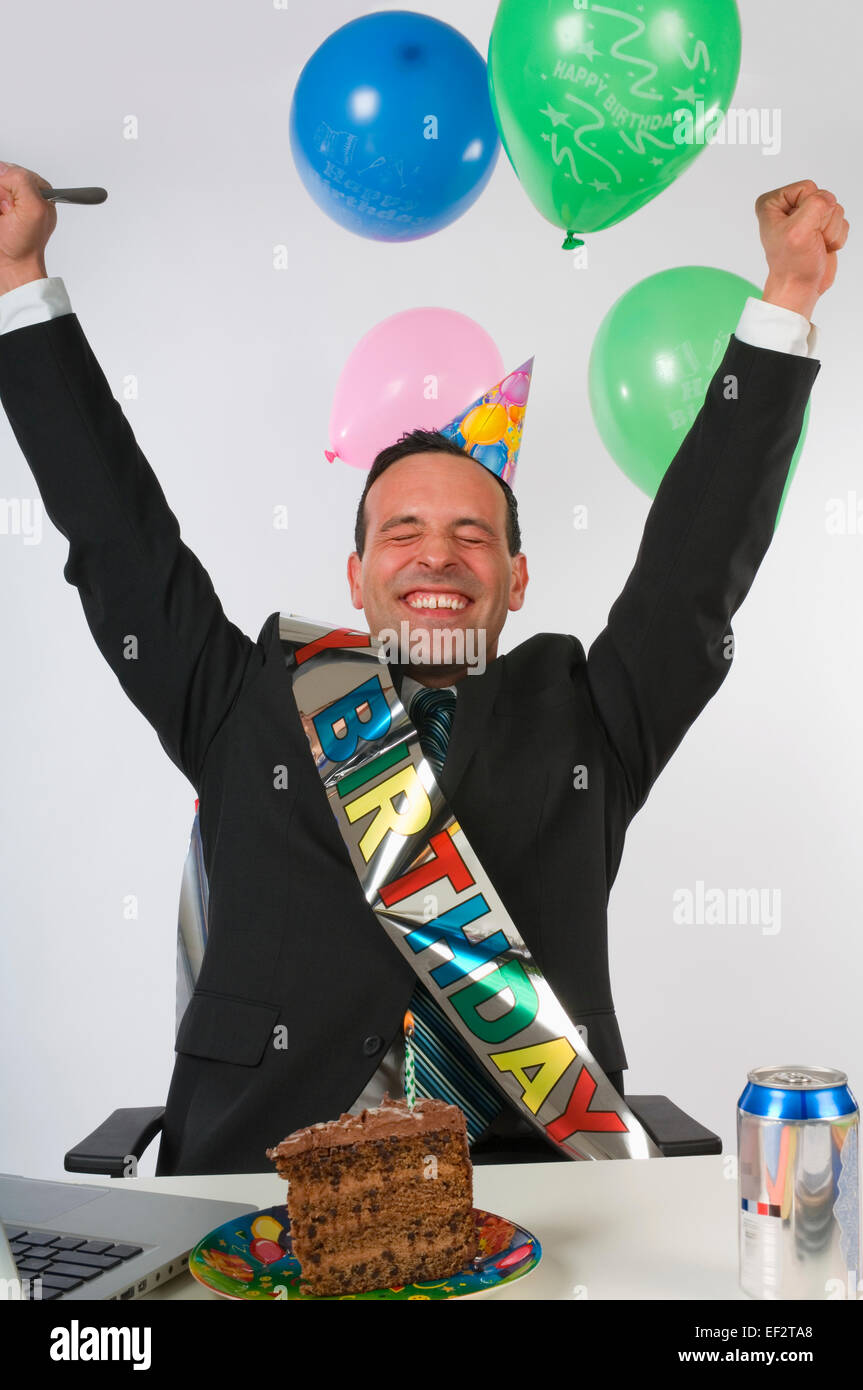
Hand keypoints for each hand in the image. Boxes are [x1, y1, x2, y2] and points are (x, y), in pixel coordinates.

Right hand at [0, 161, 56, 290]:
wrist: (11, 266)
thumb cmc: (25, 244)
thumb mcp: (34, 210)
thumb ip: (22, 182)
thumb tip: (4, 170)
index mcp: (36, 188)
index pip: (12, 169)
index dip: (7, 186)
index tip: (12, 206)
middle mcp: (20, 191)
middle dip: (0, 195)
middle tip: (7, 214)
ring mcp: (5, 199)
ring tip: (2, 219)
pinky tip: (0, 219)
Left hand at [756, 180, 848, 320]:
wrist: (799, 287)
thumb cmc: (792, 265)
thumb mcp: (799, 231)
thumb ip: (816, 205)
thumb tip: (829, 199)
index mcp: (773, 203)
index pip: (807, 187)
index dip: (809, 209)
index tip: (798, 230)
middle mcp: (789, 206)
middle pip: (823, 197)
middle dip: (822, 221)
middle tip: (808, 240)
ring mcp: (807, 216)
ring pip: (834, 209)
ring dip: (829, 230)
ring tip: (814, 244)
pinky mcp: (821, 226)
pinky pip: (841, 220)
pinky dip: (835, 236)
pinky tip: (821, 247)